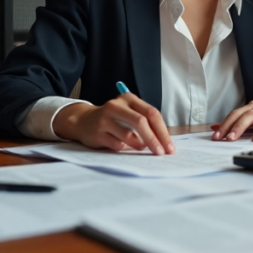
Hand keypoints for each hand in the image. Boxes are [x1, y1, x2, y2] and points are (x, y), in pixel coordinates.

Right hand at [53, 94, 174, 154]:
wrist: (83, 121)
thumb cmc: (113, 119)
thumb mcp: (129, 112)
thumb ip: (145, 121)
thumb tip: (165, 141)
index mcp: (129, 98)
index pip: (151, 113)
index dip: (163, 131)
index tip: (169, 147)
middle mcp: (116, 105)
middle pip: (141, 122)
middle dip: (154, 139)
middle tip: (161, 153)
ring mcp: (105, 119)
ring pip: (129, 135)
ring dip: (139, 145)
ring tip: (141, 147)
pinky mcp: (98, 133)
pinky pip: (117, 145)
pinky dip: (124, 148)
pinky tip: (121, 145)